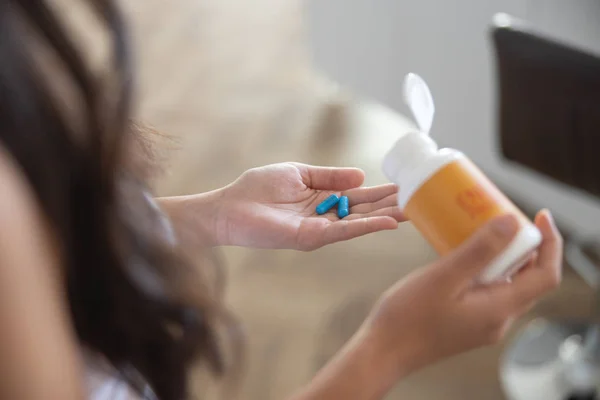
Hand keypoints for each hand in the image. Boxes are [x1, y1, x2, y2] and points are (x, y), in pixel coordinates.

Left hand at [213, 163, 404, 249]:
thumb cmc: (259, 188)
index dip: (382, 192)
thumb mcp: (300, 173)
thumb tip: (361, 176)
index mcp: (324, 199)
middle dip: (392, 205)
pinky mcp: (310, 237)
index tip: (408, 186)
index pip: (360, 196)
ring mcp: (320, 229)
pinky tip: (387, 222)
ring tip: (413, 211)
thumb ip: (330, 176)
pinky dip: (366, 227)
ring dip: (386, 217)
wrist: (231, 206)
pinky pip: (343, 231)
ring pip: (360, 223)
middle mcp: (327, 216)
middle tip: (422, 200)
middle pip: (366, 211)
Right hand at [365, 210, 561, 377]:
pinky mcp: (469, 322)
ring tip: (484, 229)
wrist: (384, 351)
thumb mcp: (443, 278)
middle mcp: (498, 320)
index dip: (551, 243)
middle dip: (526, 245)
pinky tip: (463, 254)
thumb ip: (478, 251)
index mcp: (499, 310)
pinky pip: (489, 291)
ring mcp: (484, 323)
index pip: (546, 276)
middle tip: (505, 216)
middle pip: (530, 279)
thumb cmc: (408, 317)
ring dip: (504, 256)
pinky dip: (486, 269)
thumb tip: (511, 223)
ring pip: (508, 284)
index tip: (539, 214)